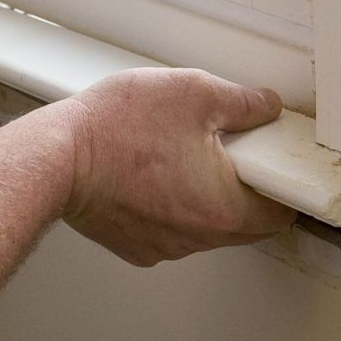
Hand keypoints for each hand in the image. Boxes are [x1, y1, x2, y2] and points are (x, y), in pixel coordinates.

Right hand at [55, 70, 294, 265]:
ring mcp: (164, 248)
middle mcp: (198, 238)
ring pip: (205, 226)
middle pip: (244, 223)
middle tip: (229, 151)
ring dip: (204, 198)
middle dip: (244, 190)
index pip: (280, 213)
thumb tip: (266, 107)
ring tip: (180, 156)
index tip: (276, 165)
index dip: (283, 186)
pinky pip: (169, 230)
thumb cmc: (120, 129)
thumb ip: (243, 102)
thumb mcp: (194, 93)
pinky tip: (151, 174)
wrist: (58, 158)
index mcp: (224, 208)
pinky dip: (169, 207)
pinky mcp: (135, 247)